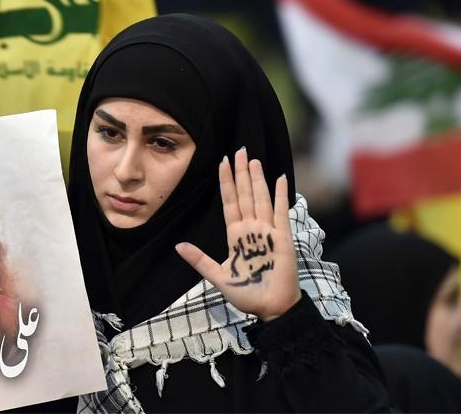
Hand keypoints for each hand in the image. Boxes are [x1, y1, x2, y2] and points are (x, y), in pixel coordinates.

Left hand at [175, 147, 300, 320]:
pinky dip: (280, 195)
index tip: (222, 163)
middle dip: (241, 173)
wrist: (270, 309)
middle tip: (239, 151)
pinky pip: (280, 212)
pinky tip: (279, 178)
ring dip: (257, 179)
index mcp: (236, 236)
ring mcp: (268, 232)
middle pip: (244, 195)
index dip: (226, 182)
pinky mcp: (282, 238)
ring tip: (253, 159)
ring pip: (260, 199)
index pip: (229, 202)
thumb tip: (178, 246)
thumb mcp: (218, 276)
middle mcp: (252, 229)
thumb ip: (199, 260)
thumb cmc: (246, 294)